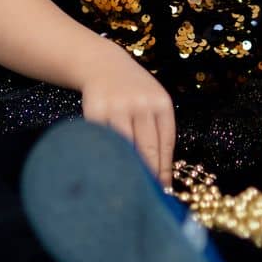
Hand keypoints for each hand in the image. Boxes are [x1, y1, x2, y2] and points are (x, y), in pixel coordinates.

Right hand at [79, 46, 176, 187]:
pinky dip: (106, 157)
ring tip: (128, 188)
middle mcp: (141, 104)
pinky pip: (103, 140)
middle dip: (148, 175)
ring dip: (126, 169)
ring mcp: (117, 107)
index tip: (163, 191)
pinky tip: (107, 169)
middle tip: (147, 197)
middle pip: (147, 149)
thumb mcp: (153, 102)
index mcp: (161, 103)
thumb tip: (161, 176)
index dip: (164, 171)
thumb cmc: (133, 90)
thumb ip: (158, 131)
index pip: (166, 144)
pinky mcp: (95, 111)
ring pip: (125, 147)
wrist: (102, 63)